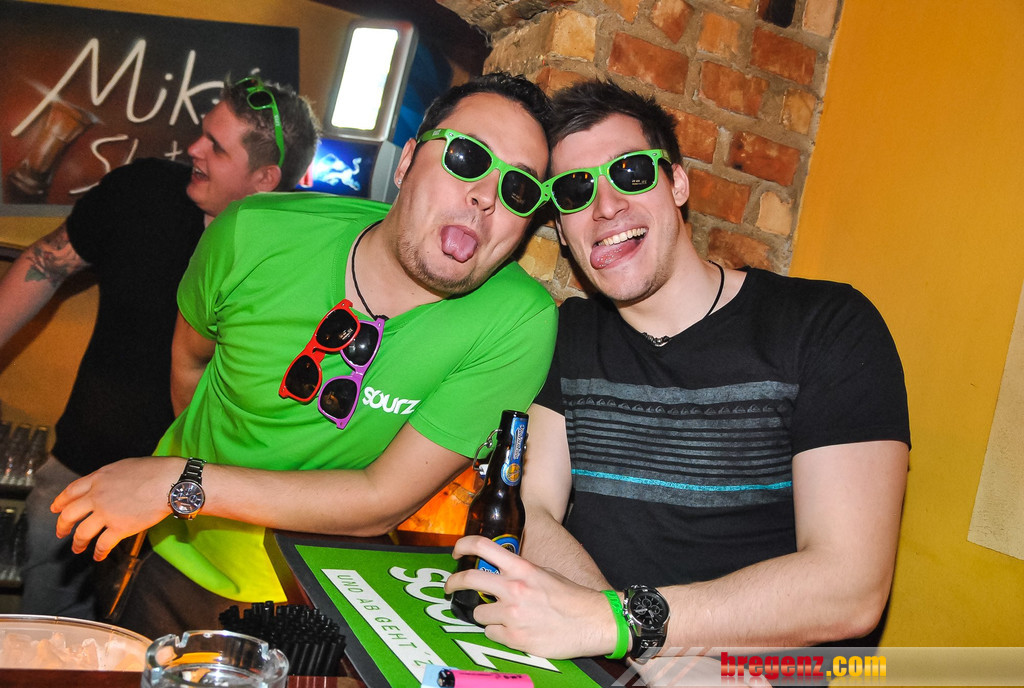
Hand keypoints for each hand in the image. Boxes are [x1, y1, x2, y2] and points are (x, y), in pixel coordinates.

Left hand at [51, 456, 182, 559]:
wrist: (169, 482)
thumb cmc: (154, 471)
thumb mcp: (123, 466)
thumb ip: (108, 477)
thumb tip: (106, 485)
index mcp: (98, 479)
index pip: (71, 492)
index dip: (60, 501)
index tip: (55, 509)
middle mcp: (97, 496)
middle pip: (69, 514)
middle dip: (62, 525)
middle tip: (61, 532)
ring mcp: (106, 513)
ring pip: (82, 532)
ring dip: (78, 542)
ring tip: (77, 548)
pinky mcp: (119, 528)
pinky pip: (103, 544)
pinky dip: (99, 552)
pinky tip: (98, 556)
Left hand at [444, 535, 617, 659]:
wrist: (593, 621)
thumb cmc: (572, 597)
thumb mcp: (545, 573)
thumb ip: (520, 572)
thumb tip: (499, 573)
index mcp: (522, 568)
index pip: (482, 547)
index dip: (463, 546)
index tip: (456, 553)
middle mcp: (513, 589)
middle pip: (469, 579)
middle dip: (454, 583)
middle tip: (450, 587)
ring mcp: (513, 615)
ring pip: (478, 613)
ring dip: (486, 615)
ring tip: (503, 617)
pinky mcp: (515, 639)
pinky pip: (491, 633)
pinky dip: (499, 633)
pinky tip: (514, 630)